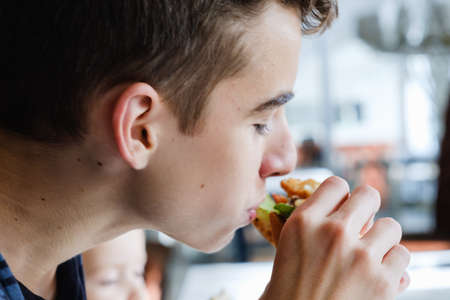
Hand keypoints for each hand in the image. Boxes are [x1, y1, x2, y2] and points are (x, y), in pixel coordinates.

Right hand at [261, 176, 409, 299]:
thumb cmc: (286, 293)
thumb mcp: (287, 249)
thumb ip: (310, 226)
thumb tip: (337, 215)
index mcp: (304, 222)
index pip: (336, 184)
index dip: (341, 196)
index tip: (342, 208)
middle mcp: (333, 232)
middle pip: (369, 195)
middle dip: (367, 208)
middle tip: (362, 224)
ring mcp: (361, 256)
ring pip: (391, 226)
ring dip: (382, 240)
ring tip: (370, 255)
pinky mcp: (383, 282)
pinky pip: (402, 256)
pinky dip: (394, 266)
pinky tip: (379, 275)